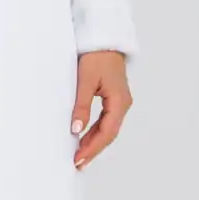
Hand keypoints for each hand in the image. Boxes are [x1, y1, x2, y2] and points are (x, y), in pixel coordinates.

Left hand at [70, 50, 132, 170]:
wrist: (104, 37)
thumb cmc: (97, 55)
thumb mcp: (86, 80)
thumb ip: (81, 105)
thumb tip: (76, 129)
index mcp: (119, 101)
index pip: (107, 132)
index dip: (92, 147)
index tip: (78, 158)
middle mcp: (123, 103)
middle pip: (109, 133)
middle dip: (93, 148)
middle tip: (77, 162)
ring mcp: (119, 100)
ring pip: (108, 127)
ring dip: (94, 141)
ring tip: (80, 154)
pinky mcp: (113, 96)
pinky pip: (106, 119)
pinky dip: (96, 130)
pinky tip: (85, 135)